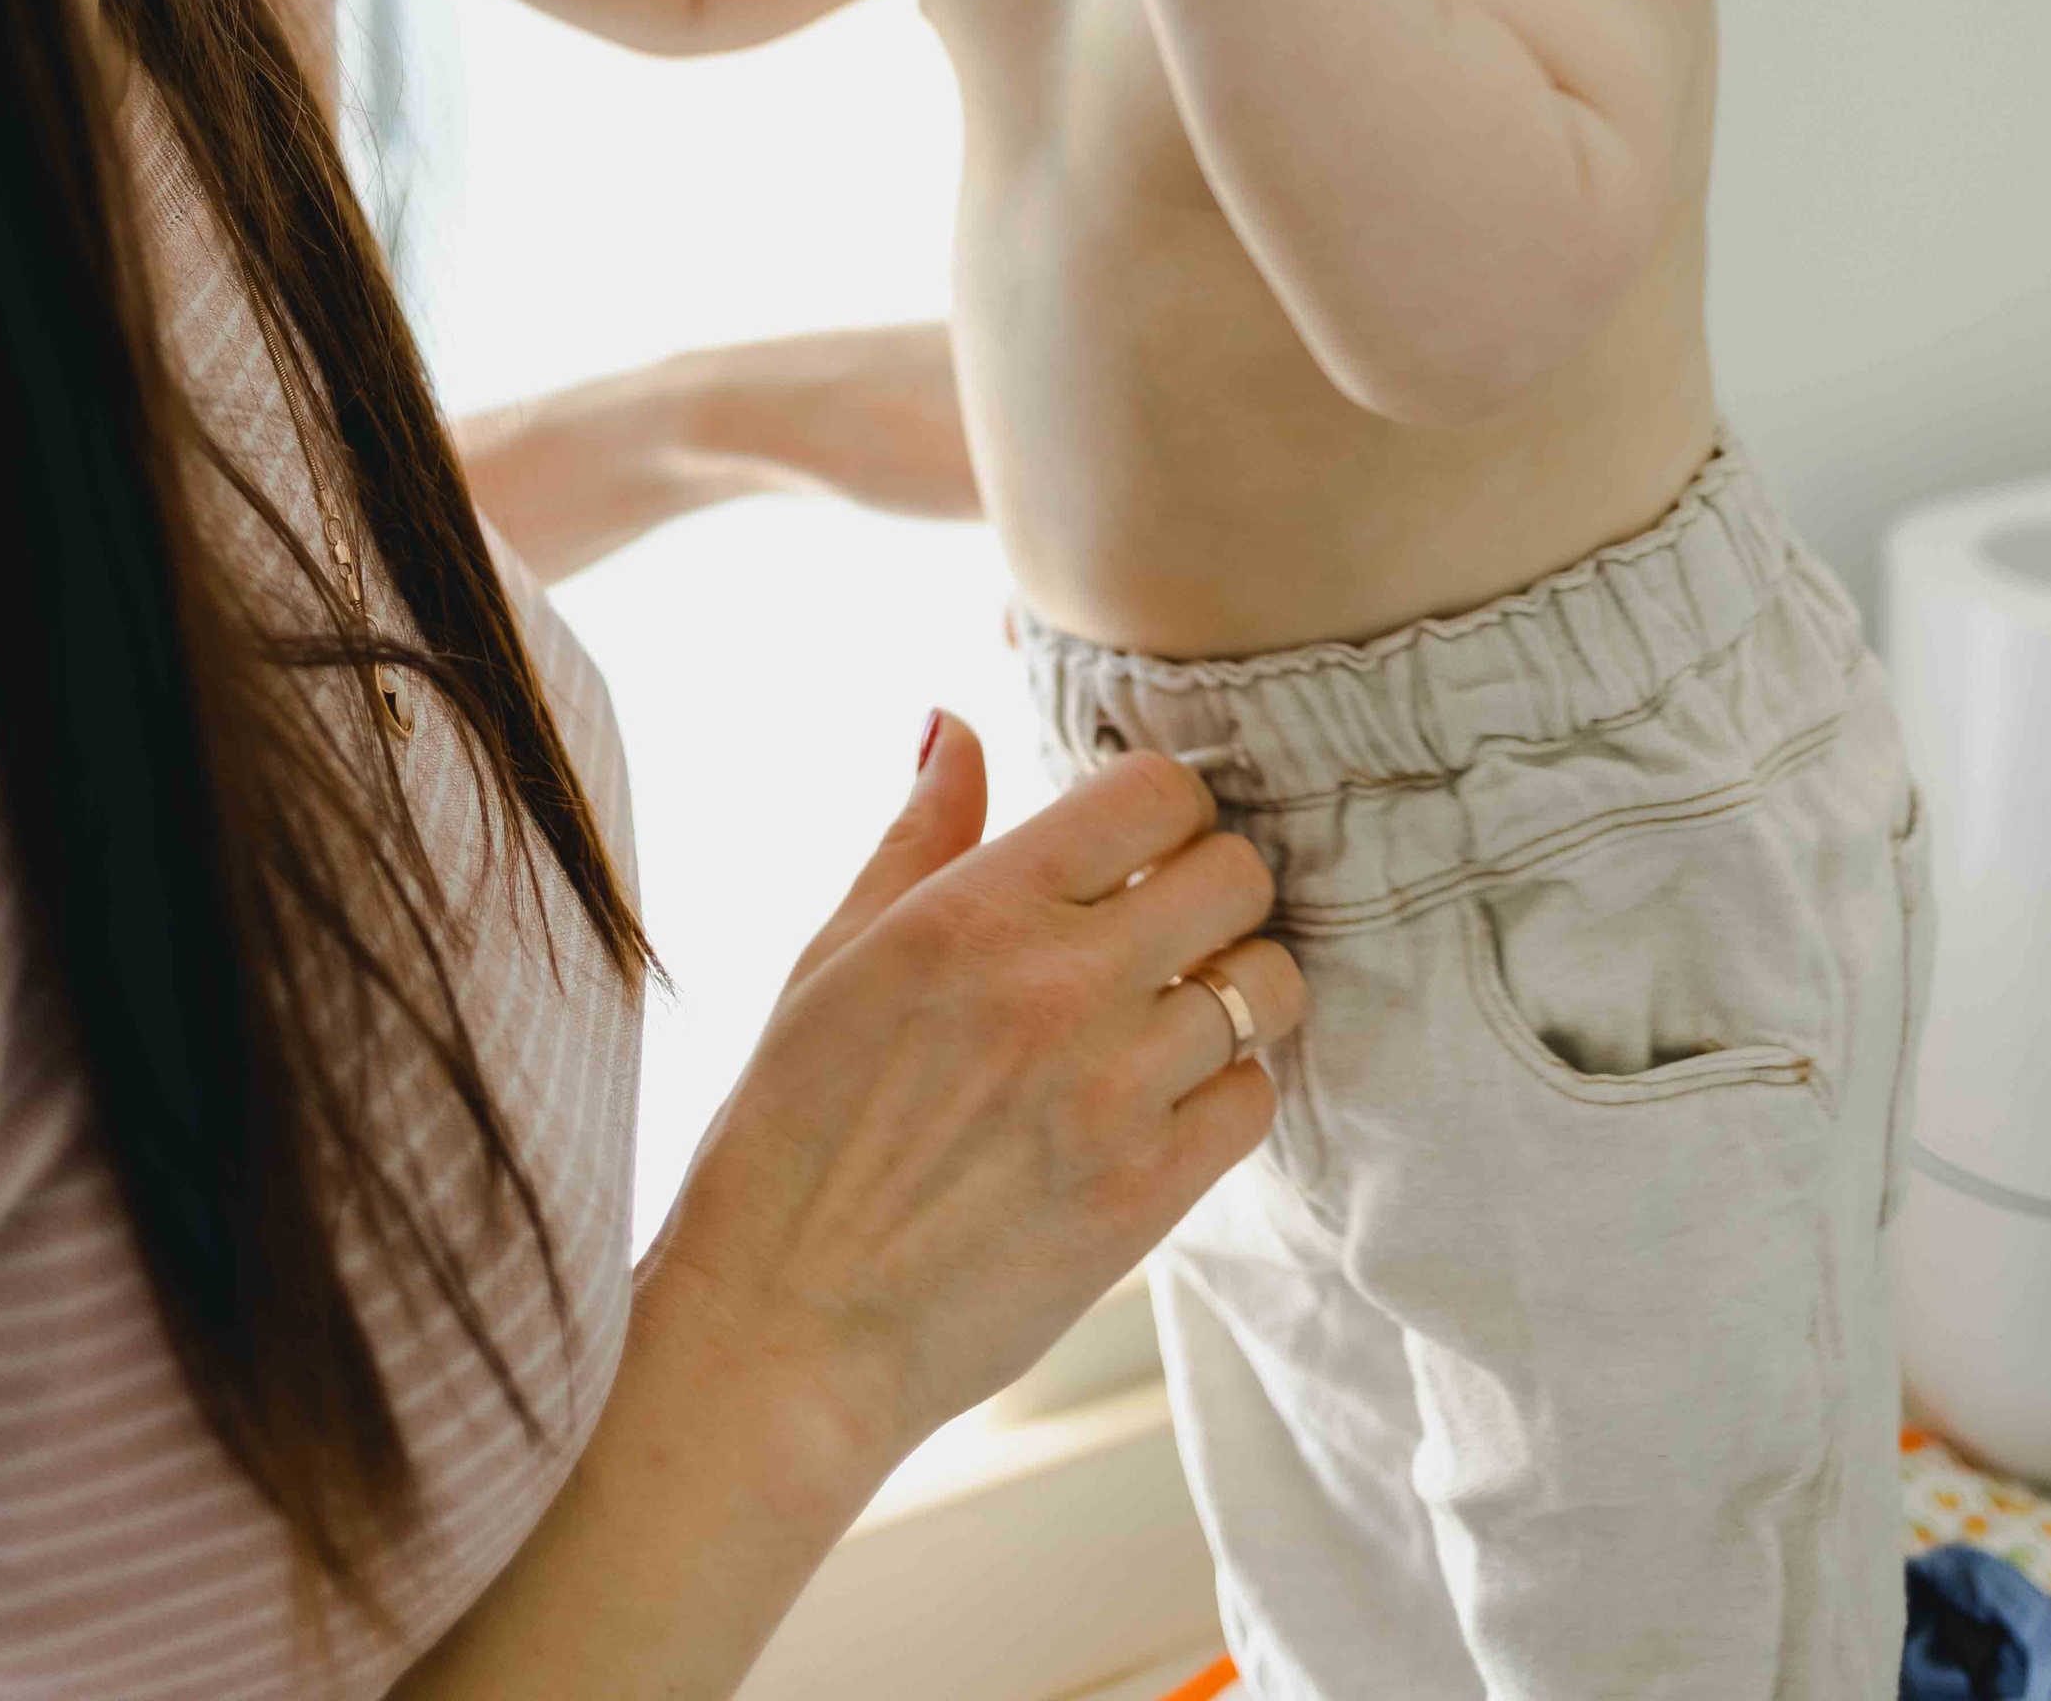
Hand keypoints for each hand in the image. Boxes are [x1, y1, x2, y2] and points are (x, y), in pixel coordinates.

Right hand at [644, 712, 1302, 1490]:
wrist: (785, 1330)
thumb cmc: (789, 1136)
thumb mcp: (833, 957)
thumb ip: (918, 834)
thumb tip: (956, 721)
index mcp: (974, 912)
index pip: (1155, 792)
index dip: (1162, 806)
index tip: (1138, 843)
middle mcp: (1056, 988)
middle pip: (1236, 873)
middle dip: (1214, 883)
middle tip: (1170, 922)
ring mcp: (1111, 1096)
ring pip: (1265, 985)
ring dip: (1233, 987)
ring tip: (1176, 1013)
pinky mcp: (1145, 1197)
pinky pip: (1256, 1101)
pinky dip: (1228, 1089)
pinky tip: (1168, 1099)